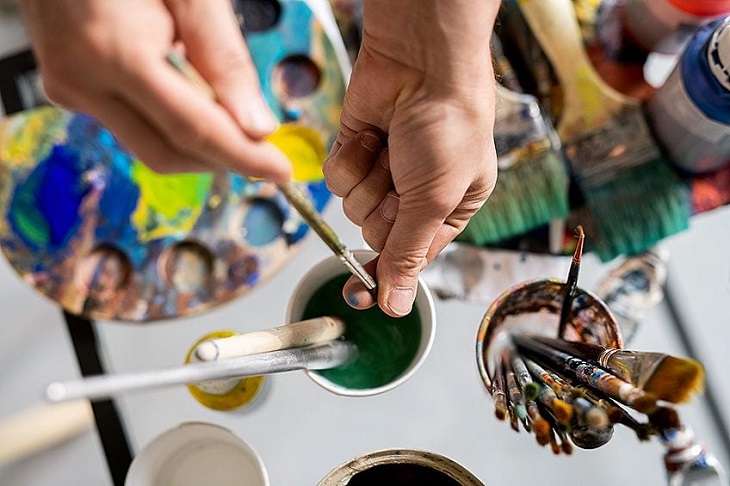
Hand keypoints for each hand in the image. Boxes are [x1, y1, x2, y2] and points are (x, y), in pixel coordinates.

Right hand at [20, 0, 290, 180]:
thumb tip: (257, 127)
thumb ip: (223, 58)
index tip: (282, 171)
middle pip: (167, 154)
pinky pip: (129, 123)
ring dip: (196, 140)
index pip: (192, 131)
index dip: (243, 157)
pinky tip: (182, 82)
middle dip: (221, 158)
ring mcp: (68, 89)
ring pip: (147, 144)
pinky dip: (168, 118)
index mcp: (114, 51)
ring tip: (220, 100)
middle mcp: (81, 81)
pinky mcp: (65, 89)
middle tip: (263, 147)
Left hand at [323, 0, 498, 316]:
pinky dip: (350, 158)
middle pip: (377, 234)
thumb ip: (409, 255)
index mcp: (449, 209)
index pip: (410, 257)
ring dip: (367, 180)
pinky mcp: (355, 150)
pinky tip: (371, 135)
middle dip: (383, 211)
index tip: (359, 296)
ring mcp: (384, 171)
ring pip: (353, 208)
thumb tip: (398, 307)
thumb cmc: (448, 125)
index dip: (387, 272)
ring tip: (391, 150)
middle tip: (400, 183)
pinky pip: (336, 179)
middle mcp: (415, 193)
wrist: (420, 62)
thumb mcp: (434, 199)